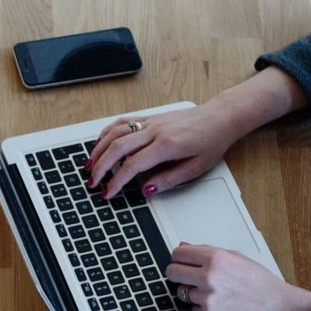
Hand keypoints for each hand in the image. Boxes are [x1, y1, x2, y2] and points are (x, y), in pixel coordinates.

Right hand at [83, 99, 244, 199]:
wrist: (219, 117)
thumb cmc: (211, 141)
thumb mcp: (196, 168)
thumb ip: (169, 179)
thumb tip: (146, 189)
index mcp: (167, 145)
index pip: (133, 165)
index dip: (117, 181)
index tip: (108, 193)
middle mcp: (156, 130)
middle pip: (118, 147)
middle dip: (101, 166)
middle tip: (92, 182)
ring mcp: (151, 121)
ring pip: (116, 132)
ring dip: (99, 149)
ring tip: (90, 165)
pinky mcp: (150, 116)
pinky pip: (123, 122)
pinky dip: (107, 132)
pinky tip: (100, 143)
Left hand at [164, 243, 310, 310]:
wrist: (277, 308)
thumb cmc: (260, 283)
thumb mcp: (237, 258)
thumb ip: (208, 251)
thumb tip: (185, 247)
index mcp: (215, 258)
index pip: (177, 254)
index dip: (179, 259)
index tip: (181, 263)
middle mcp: (208, 276)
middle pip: (171, 273)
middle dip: (179, 275)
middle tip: (189, 279)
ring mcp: (207, 298)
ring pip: (183, 293)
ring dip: (195, 294)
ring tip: (217, 294)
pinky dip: (203, 310)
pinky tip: (220, 307)